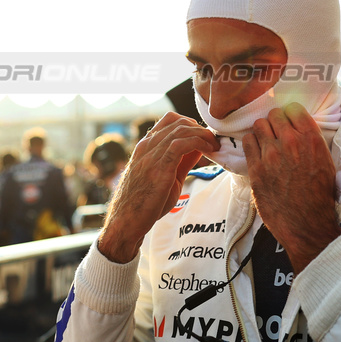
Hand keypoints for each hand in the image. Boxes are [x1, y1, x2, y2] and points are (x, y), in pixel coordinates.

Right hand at [97, 112, 217, 262]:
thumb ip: (181, 160)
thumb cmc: (144, 202)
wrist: (126, 221)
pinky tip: (208, 151)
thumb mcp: (165, 175)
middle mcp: (147, 146)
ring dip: (202, 135)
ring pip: (181, 129)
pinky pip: (181, 144)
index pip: (170, 120)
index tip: (204, 136)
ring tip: (214, 145)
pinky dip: (199, 143)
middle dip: (200, 128)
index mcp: (145, 146)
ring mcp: (151, 155)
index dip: (191, 124)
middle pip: (178, 121)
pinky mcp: (159, 167)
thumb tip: (199, 147)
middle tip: (213, 141)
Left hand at [244, 103, 340, 271]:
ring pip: (259, 125)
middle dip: (274, 122)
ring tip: (265, 143)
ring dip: (262, 132)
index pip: (294, 108)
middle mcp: (291, 142)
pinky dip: (251, 144)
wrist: (307, 223)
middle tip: (275, 133)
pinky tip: (257, 152)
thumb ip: (311, 141)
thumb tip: (300, 128)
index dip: (289, 114)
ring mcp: (272, 154)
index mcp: (311, 139)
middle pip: (274, 115)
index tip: (288, 122)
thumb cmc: (320, 196)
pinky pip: (247, 142)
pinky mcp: (257, 167)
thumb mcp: (325, 162)